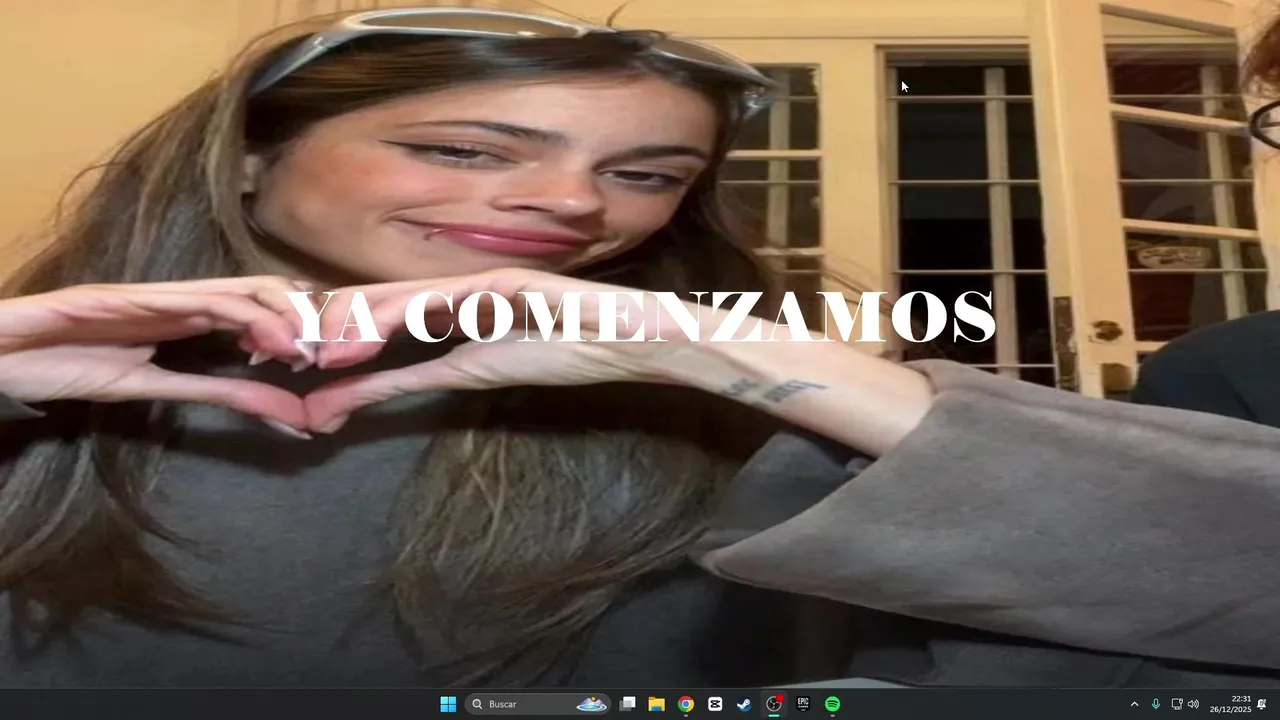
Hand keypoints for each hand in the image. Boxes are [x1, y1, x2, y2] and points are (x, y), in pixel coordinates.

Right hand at [0, 277, 312, 427]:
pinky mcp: (119, 297)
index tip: (338, 356)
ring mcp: (152, 293)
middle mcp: (179, 296)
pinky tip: (262, 338)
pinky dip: (232, 316)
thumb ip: (218, 393)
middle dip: (305, 314)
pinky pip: (186, 301)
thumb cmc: (68, 364)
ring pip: (234, 289)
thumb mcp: (155, 387)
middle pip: (261, 290)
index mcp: (189, 313)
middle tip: (337, 350)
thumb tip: (286, 412)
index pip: (263, 306)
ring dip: (279, 316)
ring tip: (306, 348)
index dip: (305, 323)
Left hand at [302, 269, 741, 431]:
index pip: (368, 314)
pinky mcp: (505, 284)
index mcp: (441, 305)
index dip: (321, 333)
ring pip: (397, 296)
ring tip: (304, 352)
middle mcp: (452, 284)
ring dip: (347, 325)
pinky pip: (443, 301)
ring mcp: (477, 279)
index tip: (275, 358)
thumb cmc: (562, 353)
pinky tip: (363, 340)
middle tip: (265, 350)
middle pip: (370, 298)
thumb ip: (397, 387)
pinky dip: (399, 321)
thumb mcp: (463, 376)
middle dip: (318, 325)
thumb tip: (333, 408)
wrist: (632, 340)